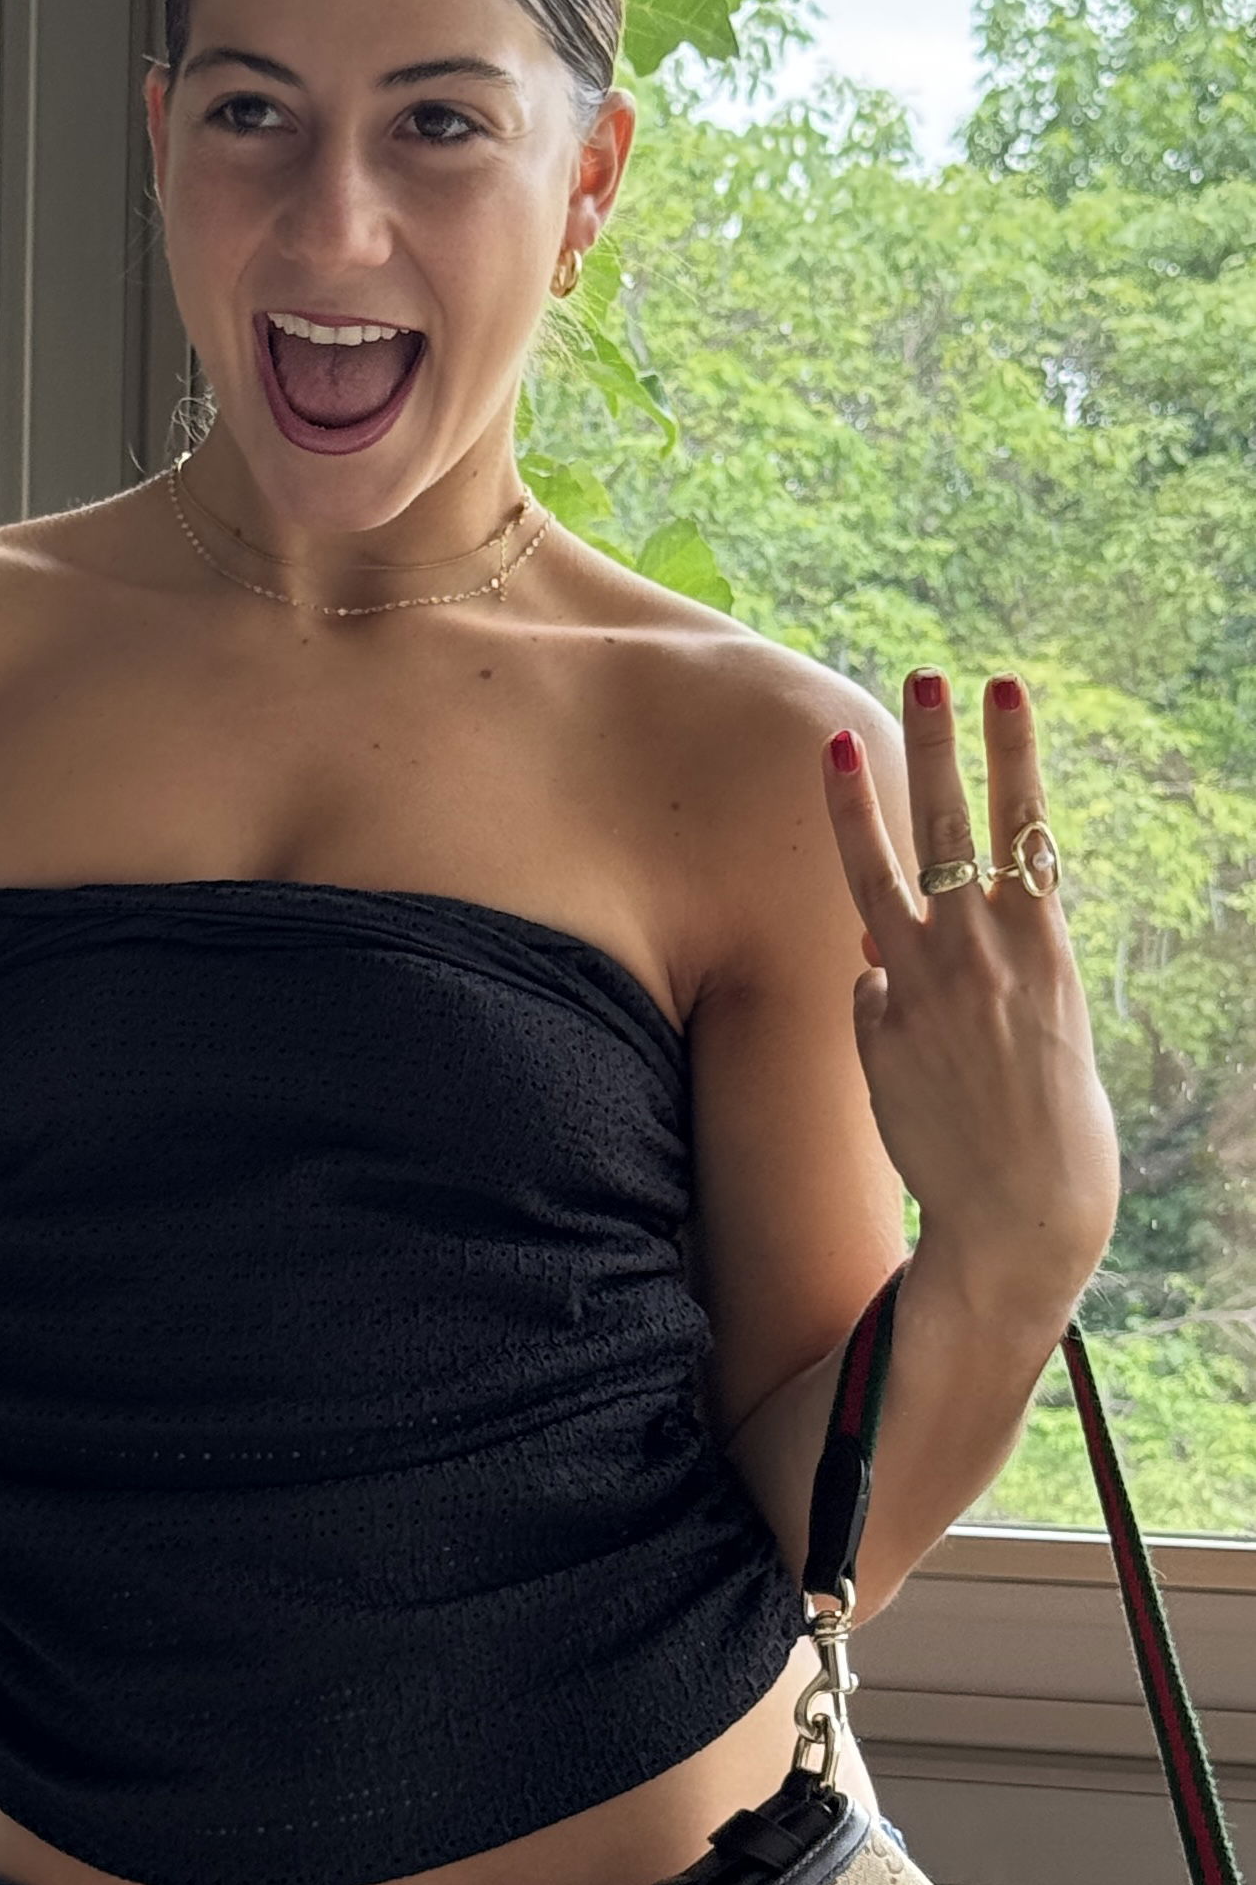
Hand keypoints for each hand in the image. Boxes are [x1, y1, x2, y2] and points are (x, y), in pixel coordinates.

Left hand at [820, 668, 1117, 1322]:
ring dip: (857, 806)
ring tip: (838, 741)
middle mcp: (986, 953)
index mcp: (1047, 945)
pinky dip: (878, 1004)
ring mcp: (926, 988)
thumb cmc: (1046, 1120)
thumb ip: (969, 972)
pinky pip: (866, 991)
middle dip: (939, 745)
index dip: (1013, 753)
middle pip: (953, 827)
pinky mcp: (879, 1032)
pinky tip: (911, 1056)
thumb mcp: (1038, 1026)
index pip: (1026, 825)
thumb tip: (872, 942)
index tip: (1002, 688)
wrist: (1025, 1211)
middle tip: (928, 673)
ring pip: (877, 878)